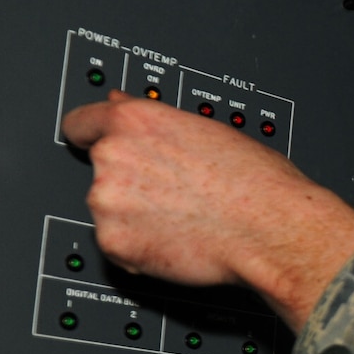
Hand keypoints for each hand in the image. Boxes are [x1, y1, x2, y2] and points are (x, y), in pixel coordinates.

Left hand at [60, 91, 353, 330]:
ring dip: (134, 218)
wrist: (273, 231)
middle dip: (128, 184)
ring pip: (109, 211)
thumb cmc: (256, 181)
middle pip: (100, 172)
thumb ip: (153, 119)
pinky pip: (118, 246)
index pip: (80, 123)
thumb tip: (120, 104)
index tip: (97, 146)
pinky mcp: (114, 244)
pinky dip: (140, 249)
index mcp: (134, 121)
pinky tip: (177, 241)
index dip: (91, 136)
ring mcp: (107, 203)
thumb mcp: (207, 129)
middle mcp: (112, 157)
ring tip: (182, 220)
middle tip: (172, 195)